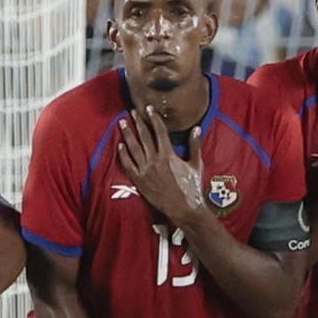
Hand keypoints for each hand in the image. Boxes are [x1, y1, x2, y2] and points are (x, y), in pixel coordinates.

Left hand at [117, 106, 205, 225]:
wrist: (183, 208)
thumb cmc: (191, 187)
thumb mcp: (196, 164)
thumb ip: (195, 145)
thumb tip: (197, 129)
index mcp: (168, 154)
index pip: (159, 131)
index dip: (153, 118)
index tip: (148, 108)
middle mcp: (155, 160)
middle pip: (143, 136)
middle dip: (138, 122)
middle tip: (132, 111)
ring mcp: (145, 170)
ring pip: (133, 148)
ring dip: (127, 134)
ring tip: (122, 123)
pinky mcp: (139, 181)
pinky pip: (128, 165)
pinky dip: (123, 155)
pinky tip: (120, 146)